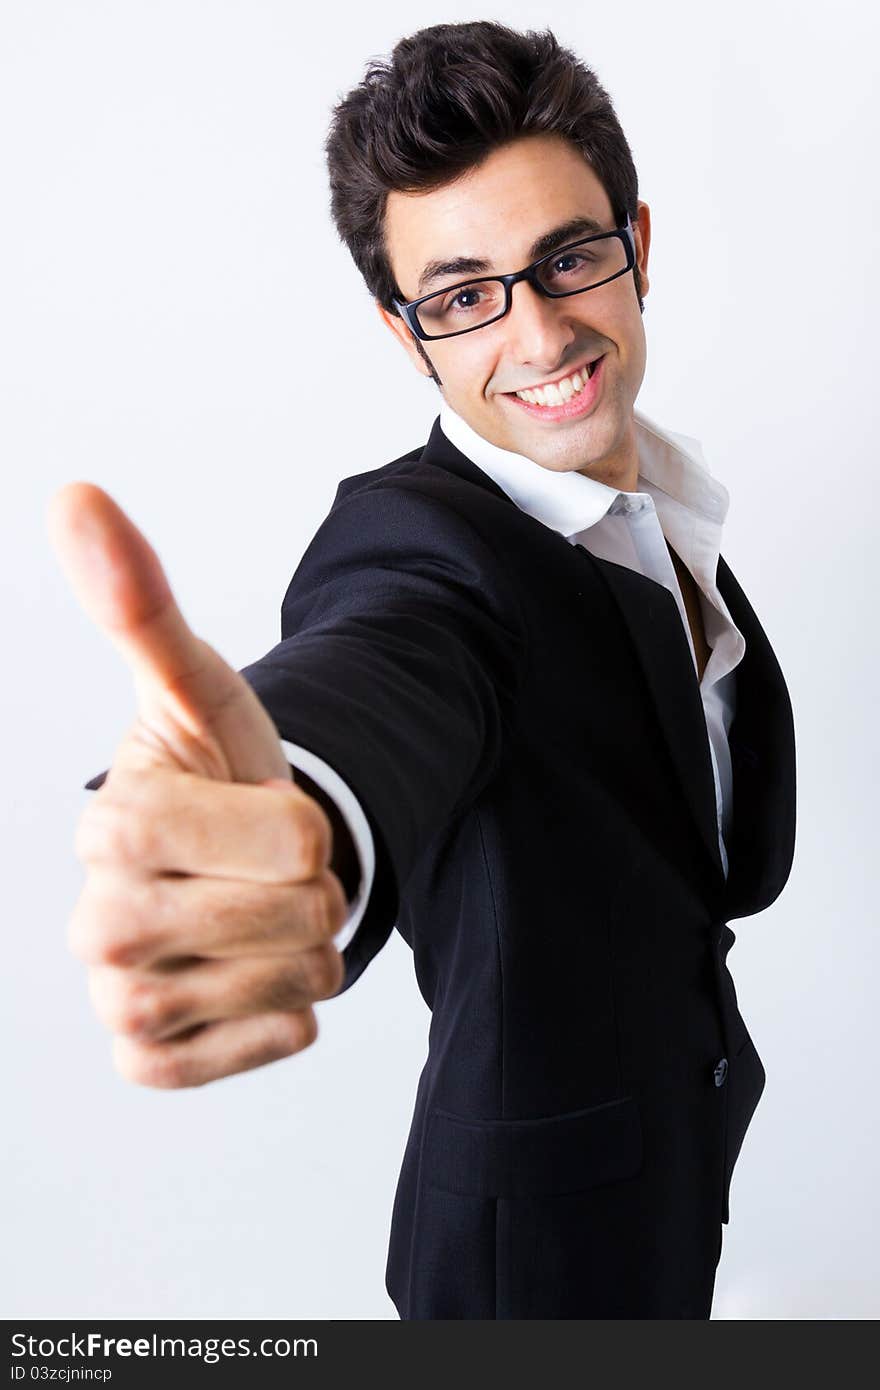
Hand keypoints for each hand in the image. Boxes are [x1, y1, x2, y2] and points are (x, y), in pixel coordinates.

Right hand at [48, 483, 346, 1087]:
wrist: (219, 867)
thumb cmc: (214, 772)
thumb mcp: (197, 687)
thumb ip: (141, 603)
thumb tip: (75, 494)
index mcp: (109, 826)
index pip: (290, 840)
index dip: (302, 822)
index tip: (257, 809)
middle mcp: (95, 922)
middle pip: (297, 915)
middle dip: (311, 888)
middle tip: (265, 867)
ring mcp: (121, 999)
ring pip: (295, 985)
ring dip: (306, 946)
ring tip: (259, 914)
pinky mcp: (152, 1058)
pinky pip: (276, 1043)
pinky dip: (291, 1009)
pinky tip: (251, 973)